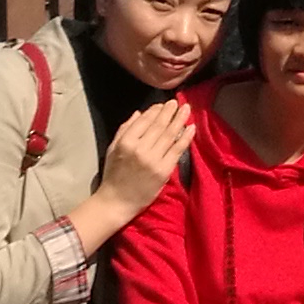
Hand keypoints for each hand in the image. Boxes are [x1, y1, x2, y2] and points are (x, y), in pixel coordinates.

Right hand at [93, 100, 192, 218]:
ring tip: (186, 109)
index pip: (144, 121)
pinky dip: (186, 137)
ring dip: (180, 120)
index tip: (163, 104)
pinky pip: (177, 150)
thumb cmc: (113, 174)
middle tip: (177, 102)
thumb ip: (125, 129)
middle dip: (169, 111)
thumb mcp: (113, 148)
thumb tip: (140, 113)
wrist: (117, 201)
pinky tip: (191, 127)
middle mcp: (140, 149)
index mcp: (126, 142)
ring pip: (170, 135)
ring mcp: (153, 160)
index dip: (155, 111)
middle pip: (159, 126)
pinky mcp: (164, 170)